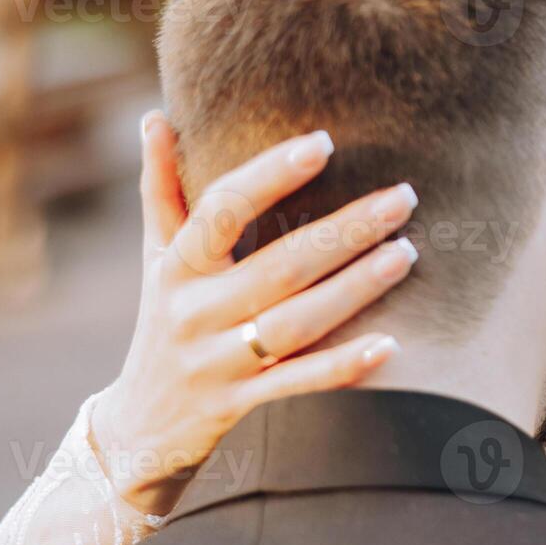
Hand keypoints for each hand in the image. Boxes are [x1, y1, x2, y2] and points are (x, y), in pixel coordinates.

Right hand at [91, 111, 419, 515]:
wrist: (138, 426)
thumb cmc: (162, 321)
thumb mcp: (156, 259)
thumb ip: (162, 190)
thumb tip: (156, 117)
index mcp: (176, 265)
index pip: (223, 210)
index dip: (271, 175)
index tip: (324, 142)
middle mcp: (193, 311)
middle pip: (279, 265)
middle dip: (345, 230)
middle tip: (404, 197)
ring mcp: (216, 362)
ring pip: (296, 322)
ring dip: (355, 288)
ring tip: (406, 254)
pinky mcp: (237, 405)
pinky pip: (297, 383)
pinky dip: (343, 366)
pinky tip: (390, 345)